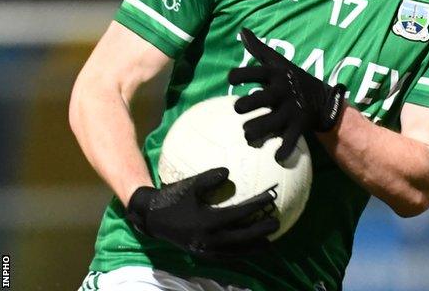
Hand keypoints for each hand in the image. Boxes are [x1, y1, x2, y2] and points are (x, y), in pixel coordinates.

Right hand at [125, 167, 277, 259]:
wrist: (151, 218)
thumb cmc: (172, 198)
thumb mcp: (189, 185)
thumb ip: (209, 178)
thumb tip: (228, 171)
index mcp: (206, 221)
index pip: (237, 215)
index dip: (255, 207)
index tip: (269, 199)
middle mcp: (207, 239)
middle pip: (241, 238)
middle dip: (260, 232)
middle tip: (277, 224)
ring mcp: (204, 249)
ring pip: (234, 251)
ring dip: (253, 247)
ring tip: (270, 243)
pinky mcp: (201, 254)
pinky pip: (225, 256)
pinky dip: (239, 253)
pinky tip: (249, 249)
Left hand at [228, 28, 344, 161]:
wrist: (323, 97)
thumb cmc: (292, 78)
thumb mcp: (278, 62)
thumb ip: (258, 49)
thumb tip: (242, 30)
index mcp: (274, 74)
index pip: (250, 72)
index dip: (237, 76)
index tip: (233, 80)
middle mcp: (281, 91)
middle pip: (256, 100)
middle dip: (243, 106)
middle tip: (240, 109)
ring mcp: (291, 109)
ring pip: (267, 123)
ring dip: (253, 131)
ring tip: (248, 133)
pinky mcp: (300, 124)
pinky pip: (290, 140)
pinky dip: (282, 150)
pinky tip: (275, 156)